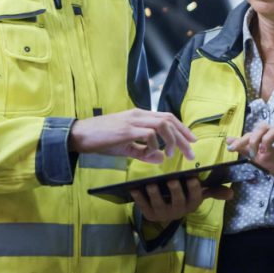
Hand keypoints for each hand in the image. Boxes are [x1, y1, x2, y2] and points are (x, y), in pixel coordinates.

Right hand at [68, 109, 195, 162]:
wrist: (80, 135)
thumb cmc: (102, 140)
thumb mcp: (127, 148)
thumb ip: (145, 152)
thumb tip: (162, 158)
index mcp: (140, 116)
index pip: (168, 117)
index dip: (182, 128)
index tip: (192, 141)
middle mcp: (139, 114)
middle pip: (169, 120)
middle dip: (183, 136)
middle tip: (191, 152)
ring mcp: (133, 121)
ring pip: (162, 124)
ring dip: (171, 140)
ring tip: (172, 154)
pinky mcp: (126, 129)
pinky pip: (148, 134)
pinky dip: (154, 145)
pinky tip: (151, 154)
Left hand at [130, 178, 233, 222]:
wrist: (165, 213)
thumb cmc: (184, 197)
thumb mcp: (198, 194)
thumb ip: (214, 191)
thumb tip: (232, 192)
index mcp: (191, 203)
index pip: (195, 195)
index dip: (193, 187)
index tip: (191, 177)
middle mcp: (178, 210)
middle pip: (177, 199)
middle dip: (175, 189)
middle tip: (171, 178)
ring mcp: (163, 213)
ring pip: (159, 202)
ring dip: (154, 193)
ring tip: (150, 183)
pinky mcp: (149, 214)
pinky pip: (143, 205)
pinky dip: (138, 197)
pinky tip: (133, 187)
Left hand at [226, 122, 273, 185]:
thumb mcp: (256, 157)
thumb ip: (243, 148)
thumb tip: (227, 140)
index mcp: (264, 135)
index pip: (251, 133)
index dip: (240, 140)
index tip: (231, 149)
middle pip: (263, 126)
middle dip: (254, 138)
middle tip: (252, 153)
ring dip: (267, 138)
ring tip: (263, 151)